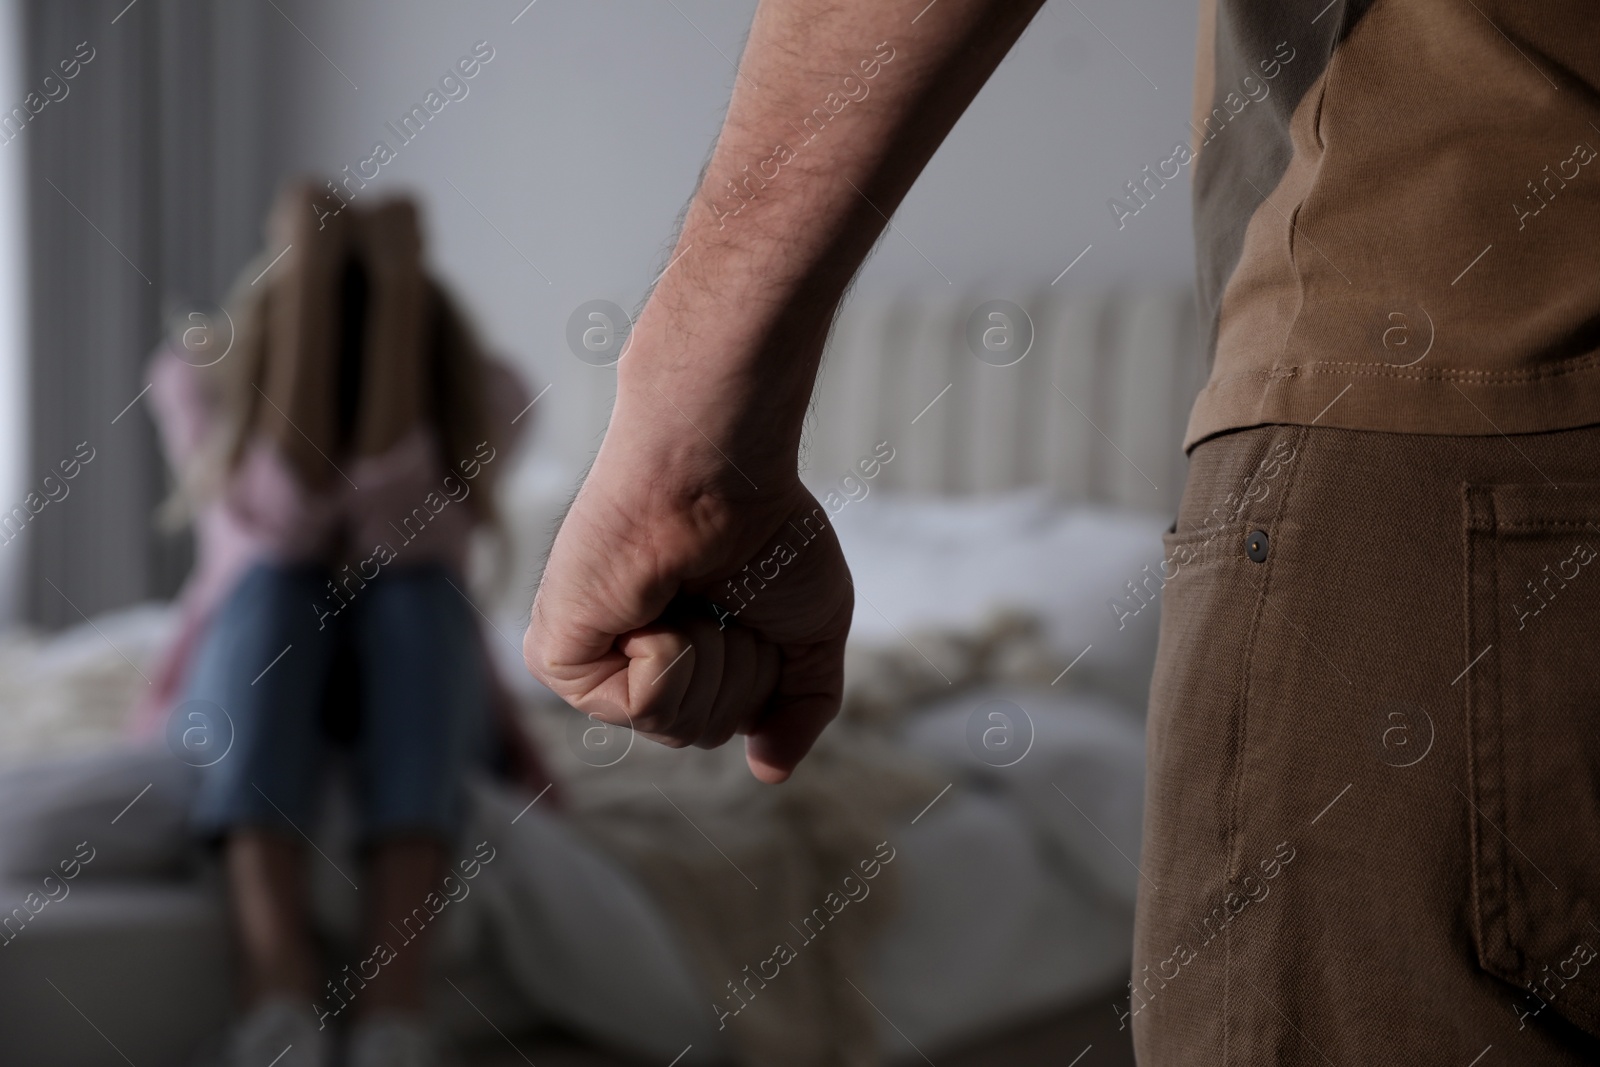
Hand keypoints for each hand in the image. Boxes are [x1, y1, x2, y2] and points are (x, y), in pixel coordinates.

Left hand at [523, 409, 852, 783]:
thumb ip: (800, 706)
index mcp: (677, 657)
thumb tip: (769, 769)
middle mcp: (625, 663)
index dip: (762, 672)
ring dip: (708, 653)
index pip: (725, 724)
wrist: (720, 475)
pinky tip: (651, 604)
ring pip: (674, 725)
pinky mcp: (556, 658)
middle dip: (738, 665)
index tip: (749, 599)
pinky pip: (640, 706)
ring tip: (686, 592)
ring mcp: (589, 663)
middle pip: (701, 733)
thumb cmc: (764, 529)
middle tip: (721, 594)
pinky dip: (668, 653)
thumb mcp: (813, 631)